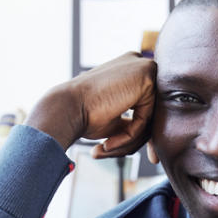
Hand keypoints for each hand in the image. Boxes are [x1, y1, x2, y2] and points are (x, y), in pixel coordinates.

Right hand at [26, 53, 156, 157]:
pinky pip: (146, 118)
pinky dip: (128, 136)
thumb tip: (152, 137)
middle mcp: (139, 64)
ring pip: (149, 119)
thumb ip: (135, 122)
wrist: (65, 108)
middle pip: (150, 113)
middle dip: (133, 140)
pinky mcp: (147, 75)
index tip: (126, 153)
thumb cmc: (84, 115)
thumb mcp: (115, 120)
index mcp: (131, 71)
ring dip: (127, 141)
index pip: (146, 107)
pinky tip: (107, 141)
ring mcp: (144, 67)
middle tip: (108, 152)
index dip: (137, 134)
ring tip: (104, 148)